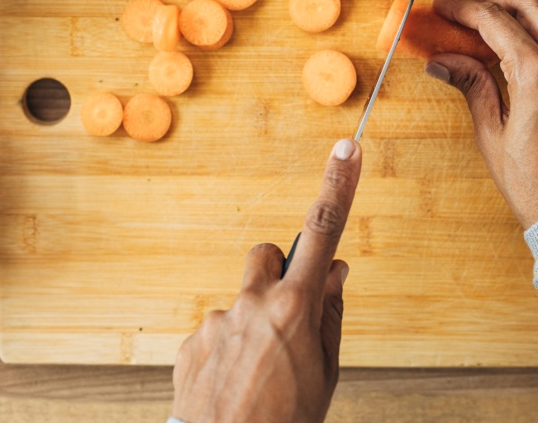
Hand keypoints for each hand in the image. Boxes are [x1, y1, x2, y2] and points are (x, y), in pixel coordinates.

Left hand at [171, 139, 361, 422]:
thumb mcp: (325, 375)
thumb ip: (329, 317)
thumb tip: (335, 274)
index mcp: (294, 309)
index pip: (322, 232)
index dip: (338, 186)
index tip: (348, 148)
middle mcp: (251, 304)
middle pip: (265, 257)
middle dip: (278, 275)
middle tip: (287, 319)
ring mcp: (215, 323)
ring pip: (240, 305)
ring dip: (251, 328)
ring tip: (258, 379)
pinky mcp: (188, 344)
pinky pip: (214, 335)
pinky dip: (226, 355)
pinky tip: (234, 389)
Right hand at [425, 0, 537, 228]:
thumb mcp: (492, 135)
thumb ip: (472, 86)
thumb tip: (443, 62)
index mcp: (536, 74)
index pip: (494, 21)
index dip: (463, 8)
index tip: (443, 6)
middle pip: (529, 5)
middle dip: (494, 1)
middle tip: (468, 12)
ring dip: (531, 9)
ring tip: (504, 22)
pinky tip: (536, 46)